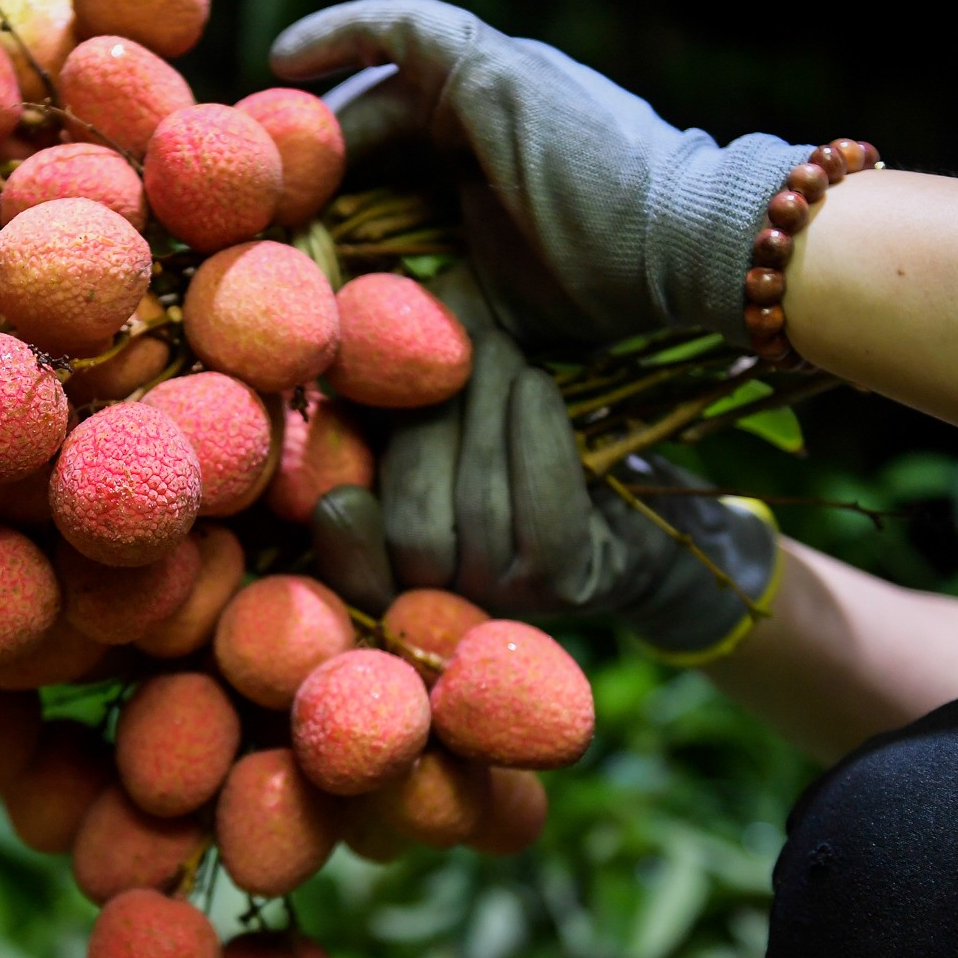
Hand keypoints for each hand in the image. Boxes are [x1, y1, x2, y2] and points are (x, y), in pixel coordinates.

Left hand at [272, 0, 811, 347]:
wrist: (684, 248)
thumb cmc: (607, 288)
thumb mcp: (499, 301)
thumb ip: (437, 297)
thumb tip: (359, 335)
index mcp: (497, 163)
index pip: (399, 157)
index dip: (339, 178)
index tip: (282, 216)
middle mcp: (495, 109)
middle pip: (384, 114)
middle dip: (317, 145)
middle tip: (251, 179)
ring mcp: (495, 79)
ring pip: (385, 69)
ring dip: (319, 99)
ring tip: (255, 121)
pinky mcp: (491, 65)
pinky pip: (400, 27)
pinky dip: (342, 32)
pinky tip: (283, 60)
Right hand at [309, 266, 781, 659]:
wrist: (620, 494)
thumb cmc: (505, 452)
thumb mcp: (427, 433)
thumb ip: (374, 426)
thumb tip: (337, 390)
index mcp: (384, 582)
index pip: (346, 572)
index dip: (344, 530)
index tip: (352, 455)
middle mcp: (435, 614)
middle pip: (411, 529)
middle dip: (429, 424)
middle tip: (459, 343)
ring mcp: (500, 607)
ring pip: (478, 510)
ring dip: (488, 413)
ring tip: (500, 344)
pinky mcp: (562, 591)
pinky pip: (543, 521)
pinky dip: (538, 443)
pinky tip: (535, 386)